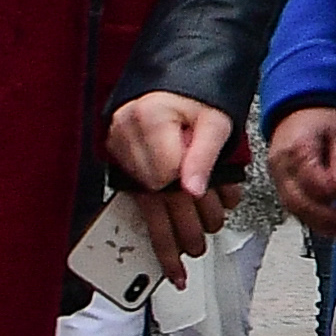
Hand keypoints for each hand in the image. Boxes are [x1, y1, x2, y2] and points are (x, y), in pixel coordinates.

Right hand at [107, 91, 233, 274]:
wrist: (177, 82)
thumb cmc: (197, 98)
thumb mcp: (215, 120)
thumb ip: (205, 154)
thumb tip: (193, 190)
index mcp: (149, 118)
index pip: (166, 170)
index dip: (188, 190)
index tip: (205, 201)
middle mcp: (127, 135)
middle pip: (153, 193)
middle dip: (180, 226)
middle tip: (198, 245)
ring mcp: (121, 150)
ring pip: (143, 201)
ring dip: (166, 234)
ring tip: (185, 252)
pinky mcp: (122, 162)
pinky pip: (139, 198)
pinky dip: (156, 222)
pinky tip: (165, 247)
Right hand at [267, 106, 335, 239]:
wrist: (297, 110)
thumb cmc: (318, 118)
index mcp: (296, 150)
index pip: (313, 182)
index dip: (334, 194)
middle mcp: (281, 167)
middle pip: (299, 203)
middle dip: (327, 218)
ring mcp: (277, 177)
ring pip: (294, 210)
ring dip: (320, 224)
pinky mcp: (280, 184)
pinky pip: (293, 208)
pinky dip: (312, 219)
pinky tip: (330, 224)